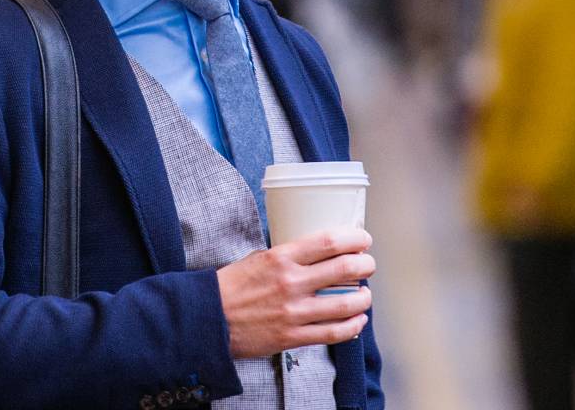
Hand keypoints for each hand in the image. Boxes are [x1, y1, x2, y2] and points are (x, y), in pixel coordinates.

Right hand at [216, 228, 375, 357]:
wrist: (207, 319)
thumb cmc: (231, 287)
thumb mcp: (258, 258)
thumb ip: (288, 256)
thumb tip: (317, 252)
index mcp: (281, 257)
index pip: (329, 241)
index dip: (355, 238)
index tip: (363, 239)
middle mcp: (290, 282)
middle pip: (345, 269)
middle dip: (366, 265)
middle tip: (368, 265)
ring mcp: (293, 312)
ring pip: (346, 304)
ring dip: (364, 298)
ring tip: (364, 295)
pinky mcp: (291, 337)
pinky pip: (333, 333)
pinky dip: (352, 326)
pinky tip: (357, 321)